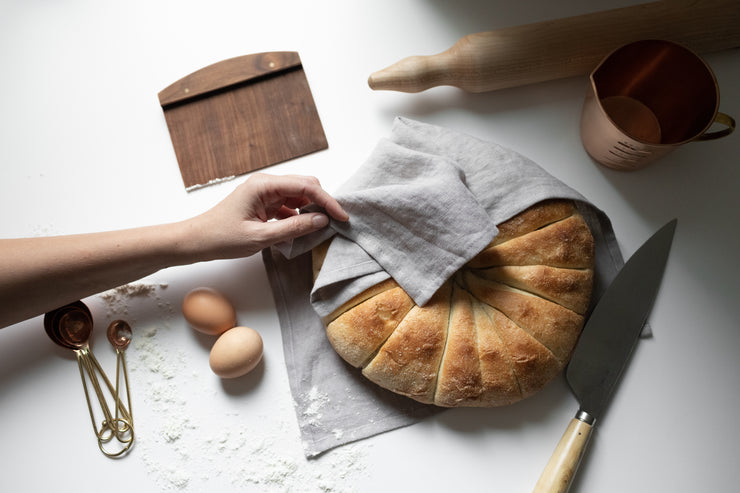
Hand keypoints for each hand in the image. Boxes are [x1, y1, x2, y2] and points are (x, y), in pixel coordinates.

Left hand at [186, 173, 348, 259]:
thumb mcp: (261, 237)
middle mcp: (266, 184)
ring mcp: (265, 193)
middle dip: (322, 203)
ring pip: (299, 197)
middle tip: (334, 223)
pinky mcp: (264, 204)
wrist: (196, 241)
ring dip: (311, 211)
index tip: (342, 216)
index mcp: (264, 185)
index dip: (327, 201)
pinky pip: (289, 207)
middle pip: (305, 187)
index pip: (306, 186)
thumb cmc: (221, 237)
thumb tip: (322, 220)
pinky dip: (298, 218)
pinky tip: (302, 232)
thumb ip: (294, 228)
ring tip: (320, 229)